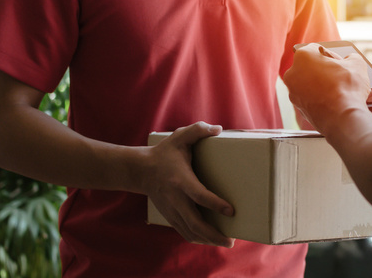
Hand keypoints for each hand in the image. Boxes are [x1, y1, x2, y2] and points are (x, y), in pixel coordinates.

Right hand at [143, 122, 234, 247]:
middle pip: (195, 223)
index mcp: (181, 180)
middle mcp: (176, 199)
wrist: (140, 170)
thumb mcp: (179, 137)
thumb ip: (197, 130)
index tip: (231, 210)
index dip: (215, 204)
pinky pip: (184, 232)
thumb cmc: (164, 153)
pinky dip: (198, 238)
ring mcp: (172, 210)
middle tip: (231, 241)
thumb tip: (218, 129)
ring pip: (190, 232)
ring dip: (208, 240)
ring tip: (225, 242)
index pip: (199, 196)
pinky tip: (210, 240)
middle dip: (214, 234)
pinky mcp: (170, 216)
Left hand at [283, 43, 370, 133]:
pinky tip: (334, 102)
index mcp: (303, 57)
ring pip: (309, 84)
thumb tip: (351, 61)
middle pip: (310, 67)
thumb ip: (351, 57)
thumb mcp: (357, 63)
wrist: (343, 118)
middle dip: (324, 70)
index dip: (330, 55)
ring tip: (339, 91)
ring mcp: (293, 93)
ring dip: (321, 85)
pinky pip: (310, 99)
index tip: (338, 62)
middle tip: (340, 76)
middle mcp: (292, 74)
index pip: (316, 49)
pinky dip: (320, 99)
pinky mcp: (299, 109)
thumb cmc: (347, 88)